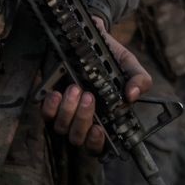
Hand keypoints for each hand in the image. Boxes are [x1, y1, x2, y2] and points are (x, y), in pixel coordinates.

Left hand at [41, 19, 152, 152]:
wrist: (88, 38)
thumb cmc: (111, 58)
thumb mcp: (129, 66)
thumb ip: (140, 80)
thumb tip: (133, 96)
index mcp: (105, 119)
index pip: (98, 146)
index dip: (96, 143)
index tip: (99, 129)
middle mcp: (82, 120)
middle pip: (77, 138)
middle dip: (82, 119)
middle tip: (88, 96)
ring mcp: (64, 112)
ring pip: (60, 127)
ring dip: (68, 110)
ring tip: (75, 88)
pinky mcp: (50, 102)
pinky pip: (45, 114)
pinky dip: (50, 106)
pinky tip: (57, 92)